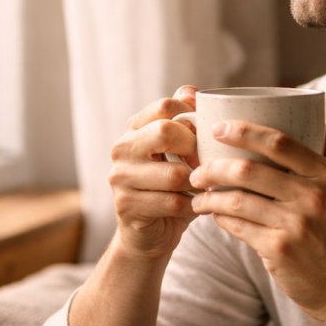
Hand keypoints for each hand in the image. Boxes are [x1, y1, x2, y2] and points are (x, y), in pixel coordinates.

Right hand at [107, 85, 200, 261]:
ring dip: (197, 185)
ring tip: (204, 188)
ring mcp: (119, 178)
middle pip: (164, 132)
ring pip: (174, 174)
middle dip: (194, 149)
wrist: (151, 235)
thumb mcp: (178, 151)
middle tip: (205, 163)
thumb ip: (184, 119)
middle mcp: (121, 148)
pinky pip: (173, 203)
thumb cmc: (171, 189)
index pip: (165, 106)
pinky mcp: (126, 205)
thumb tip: (191, 90)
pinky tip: (194, 208)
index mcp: (134, 128)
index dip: (193, 116)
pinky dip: (191, 207)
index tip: (206, 133)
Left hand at [189, 122, 325, 322]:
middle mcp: (313, 197)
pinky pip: (238, 227)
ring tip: (197, 195)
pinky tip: (212, 215)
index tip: (219, 128)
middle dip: (214, 167)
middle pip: (249, 170)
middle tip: (197, 169)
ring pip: (237, 200)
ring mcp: (295, 224)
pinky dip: (219, 218)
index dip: (244, 131)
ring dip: (209, 196)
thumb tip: (323, 122)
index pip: (280, 143)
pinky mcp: (279, 250)